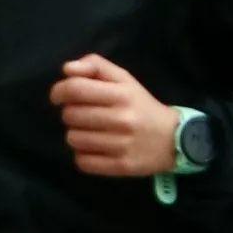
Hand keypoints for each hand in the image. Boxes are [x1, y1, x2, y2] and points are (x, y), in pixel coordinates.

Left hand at [51, 54, 179, 177]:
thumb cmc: (142, 106)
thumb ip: (96, 66)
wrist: (174, 139)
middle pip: (70, 115)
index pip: (75, 89)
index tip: (59, 96)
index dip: (59, 91)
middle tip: (84, 115)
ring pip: (73, 139)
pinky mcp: (120, 166)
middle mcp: (122, 119)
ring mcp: (121, 145)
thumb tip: (67, 69)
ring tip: (90, 132)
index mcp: (122, 94)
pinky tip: (95, 148)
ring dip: (76, 134)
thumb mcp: (124, 79)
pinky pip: (83, 161)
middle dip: (70, 113)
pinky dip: (83, 155)